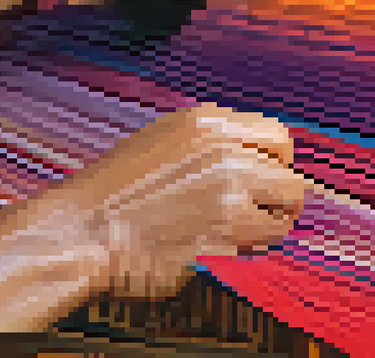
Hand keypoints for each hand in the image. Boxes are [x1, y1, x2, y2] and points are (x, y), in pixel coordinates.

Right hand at [54, 104, 304, 299]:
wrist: (83, 230)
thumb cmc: (115, 191)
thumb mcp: (164, 140)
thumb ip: (214, 144)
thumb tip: (259, 159)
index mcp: (207, 123)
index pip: (278, 138)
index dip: (273, 163)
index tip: (262, 179)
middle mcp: (225, 154)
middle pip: (290, 180)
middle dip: (275, 201)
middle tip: (251, 213)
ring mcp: (228, 196)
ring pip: (284, 215)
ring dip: (265, 227)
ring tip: (230, 231)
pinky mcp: (225, 236)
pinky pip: (263, 245)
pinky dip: (246, 249)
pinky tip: (216, 244)